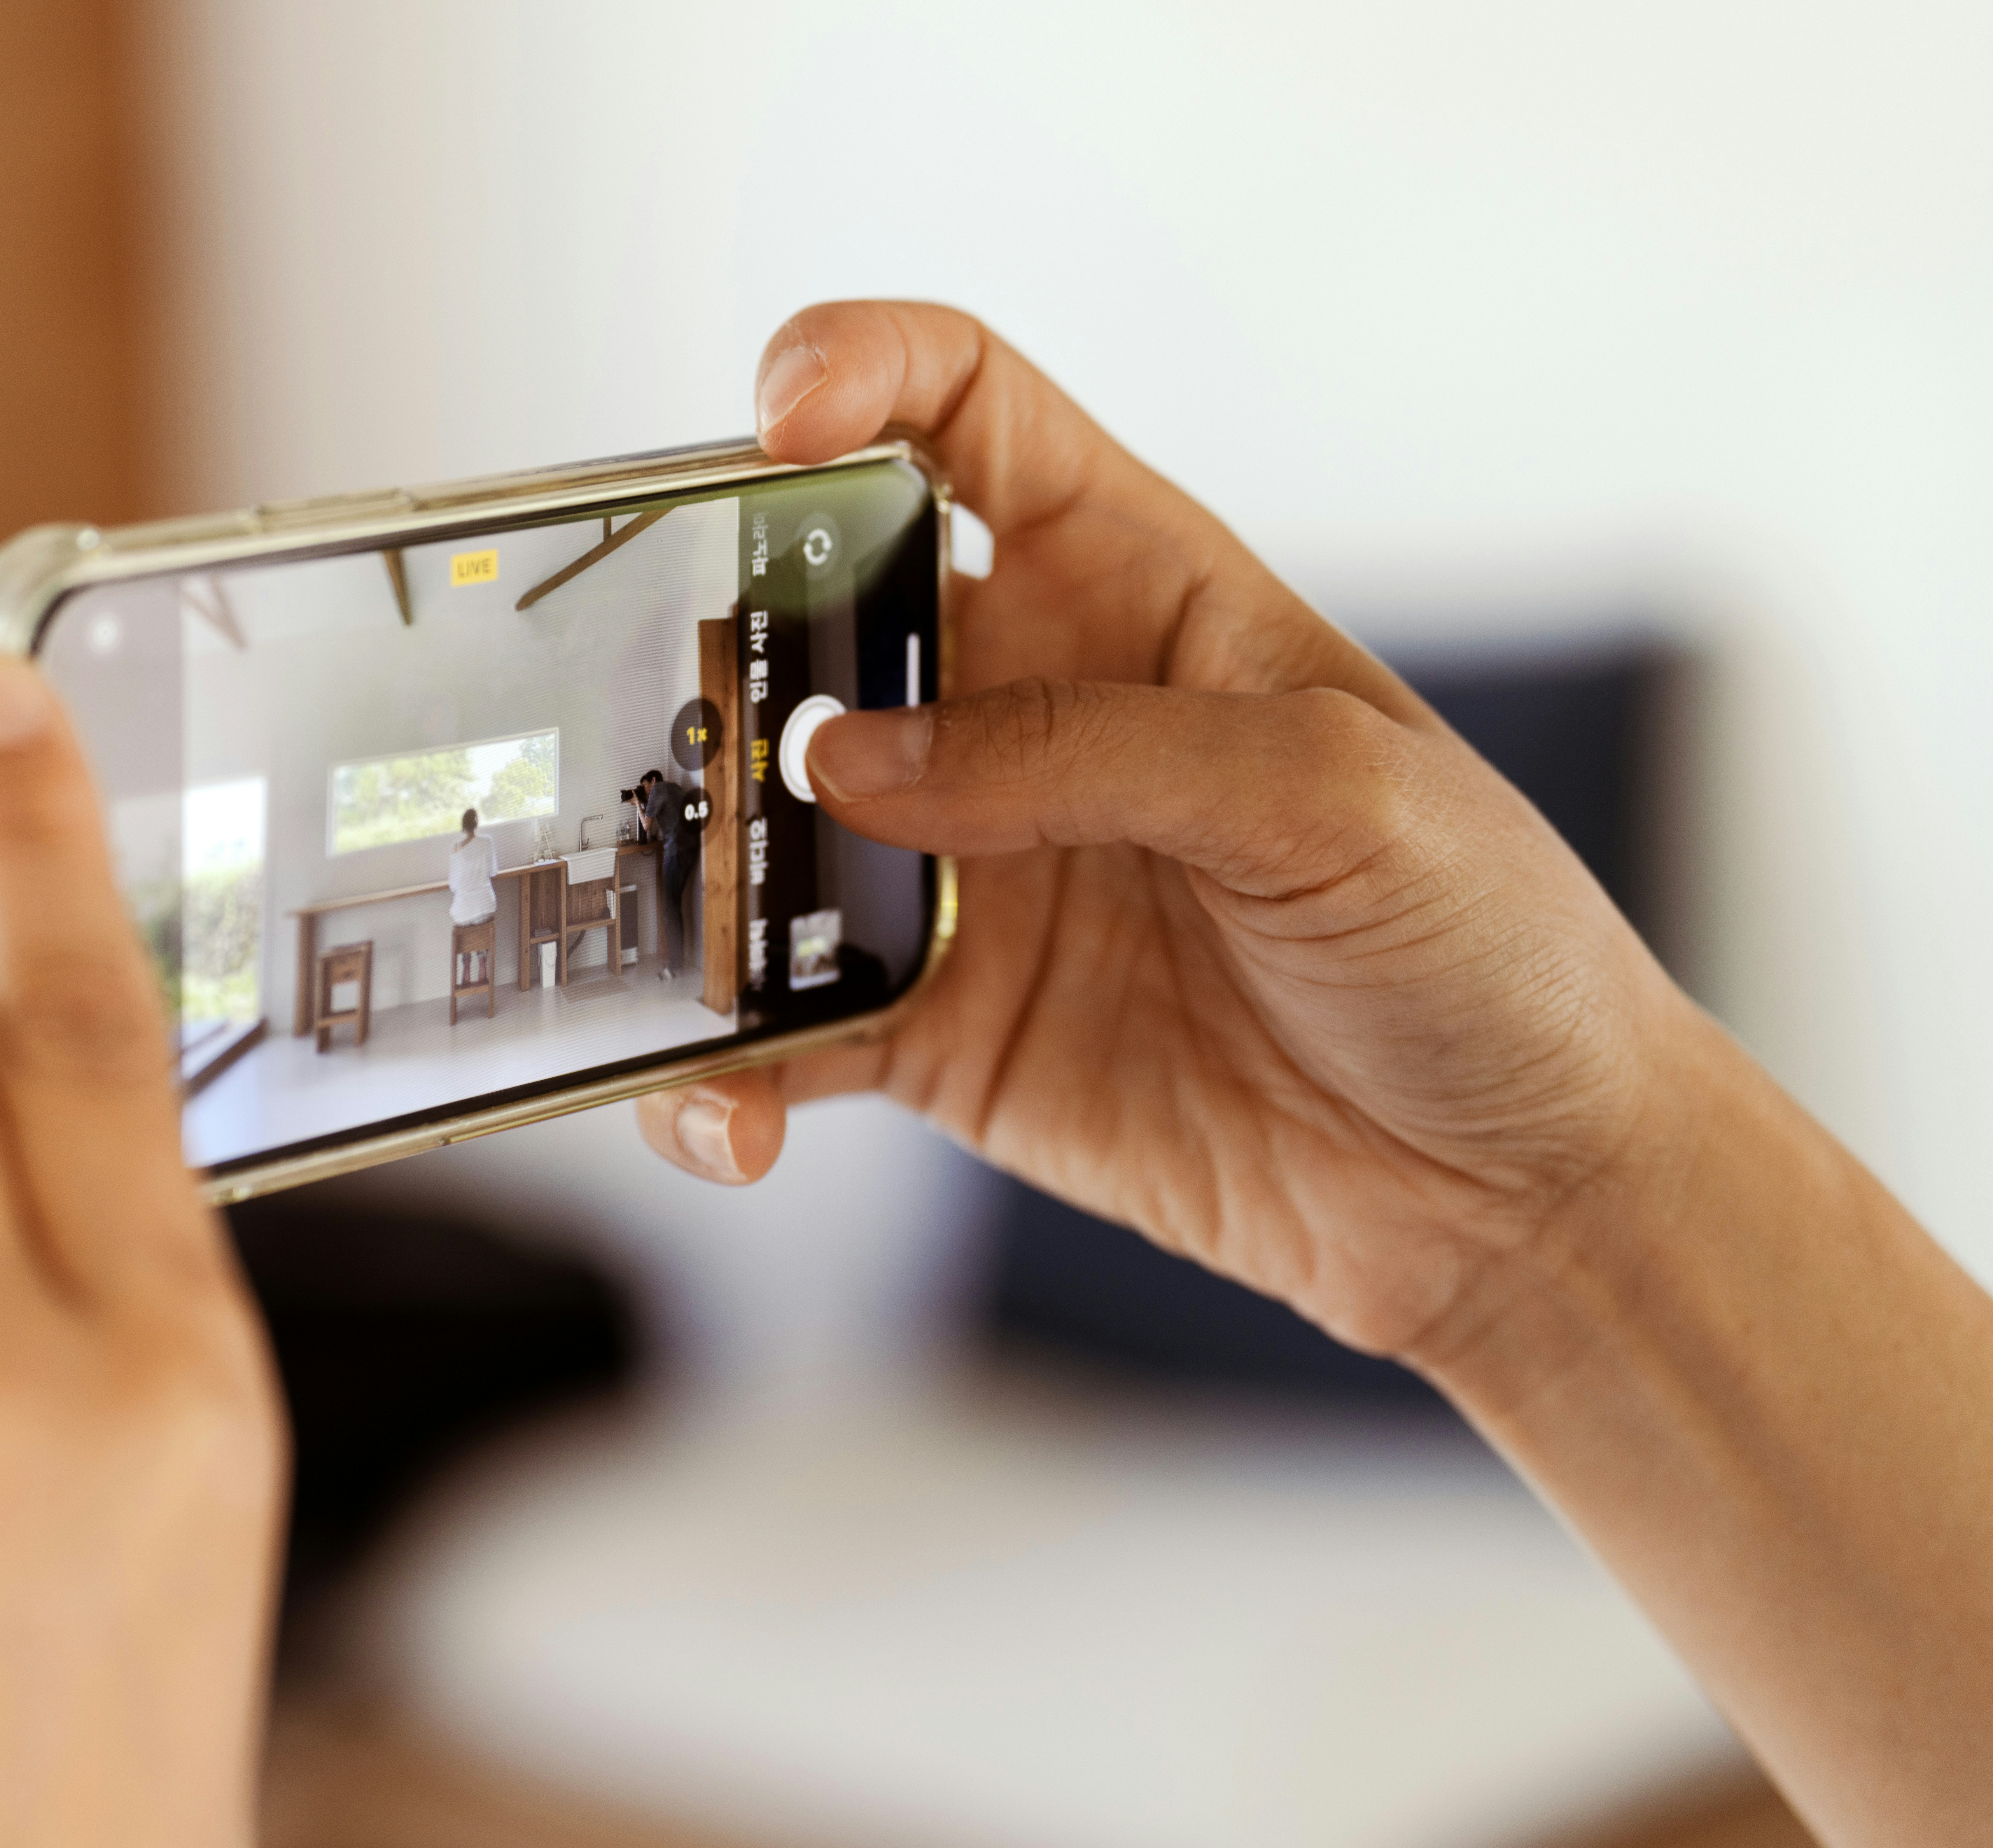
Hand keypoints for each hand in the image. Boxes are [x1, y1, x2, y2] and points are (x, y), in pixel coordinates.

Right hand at [640, 300, 1694, 1364]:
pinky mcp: (945, 1029)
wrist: (1516, 1186)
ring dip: (694, 882)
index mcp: (1133, 595)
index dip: (862, 374)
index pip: (969, 419)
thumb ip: (1089, 751)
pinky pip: (791, 1033)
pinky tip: (724, 1111)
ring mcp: (970, 877)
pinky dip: (730, 1075)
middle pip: (815, 626)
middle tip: (655, 709)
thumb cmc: (1484, 944)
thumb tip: (858, 760)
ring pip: (768, 839)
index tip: (778, 415)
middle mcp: (1026, 721)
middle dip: (713, 646)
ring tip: (663, 948)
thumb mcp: (1328, 793)